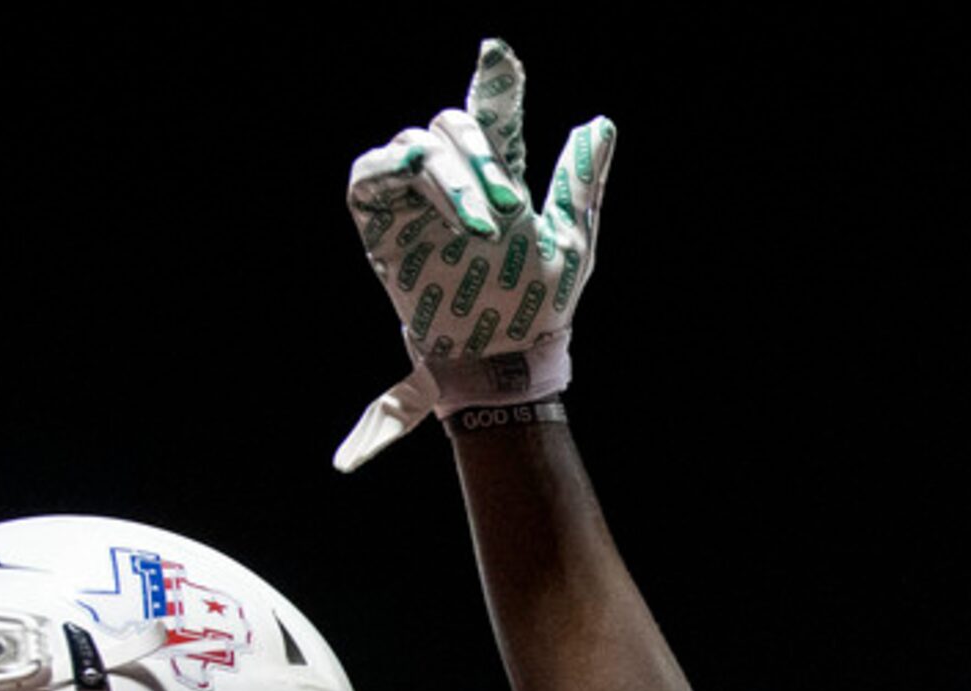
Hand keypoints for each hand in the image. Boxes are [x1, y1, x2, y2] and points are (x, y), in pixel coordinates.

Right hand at [336, 39, 616, 470]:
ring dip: (452, 176)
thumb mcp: (572, 239)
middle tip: (510, 207)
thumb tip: (601, 123)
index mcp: (496, 179)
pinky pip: (369, 173)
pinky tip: (435, 202)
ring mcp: (412, 198)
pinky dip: (398, 174)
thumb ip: (579, 180)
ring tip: (482, 224)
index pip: (492, 118)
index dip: (494, 83)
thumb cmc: (538, 304)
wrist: (504, 356)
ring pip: (415, 144)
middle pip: (449, 124)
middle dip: (481, 157)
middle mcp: (451, 181)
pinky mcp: (378, 222)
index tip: (500, 53)